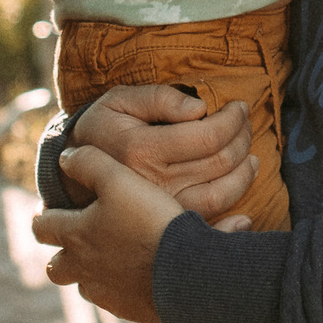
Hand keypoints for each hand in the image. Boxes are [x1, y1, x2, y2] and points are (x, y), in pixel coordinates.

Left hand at [32, 147, 186, 322]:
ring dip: (90, 272)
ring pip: (84, 285)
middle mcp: (83, 269)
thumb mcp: (119, 179)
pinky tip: (138, 275)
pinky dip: (119, 288)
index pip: (41, 227)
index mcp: (76, 235)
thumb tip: (64, 157)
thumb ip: (88, 163)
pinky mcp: (127, 309)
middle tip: (75, 240)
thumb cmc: (150, 221)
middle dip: (60, 253)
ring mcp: (104, 293)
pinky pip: (113, 299)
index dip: (42, 217)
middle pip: (54, 268)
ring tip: (111, 257)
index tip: (50, 210)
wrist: (185, 270)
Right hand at [68, 84, 256, 216]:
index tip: (239, 106)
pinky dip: (237, 202)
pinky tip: (242, 182)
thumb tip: (199, 109)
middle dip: (242, 137)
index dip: (233, 118)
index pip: (208, 134)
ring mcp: (161, 208)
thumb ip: (157, 98)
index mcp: (141, 149)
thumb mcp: (118, 101)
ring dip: (245, 169)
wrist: (75, 174)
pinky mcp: (166, 224)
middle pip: (220, 161)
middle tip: (244, 123)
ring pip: (222, 192)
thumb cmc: (103, 129)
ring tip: (248, 151)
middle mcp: (153, 183)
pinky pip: (212, 221)